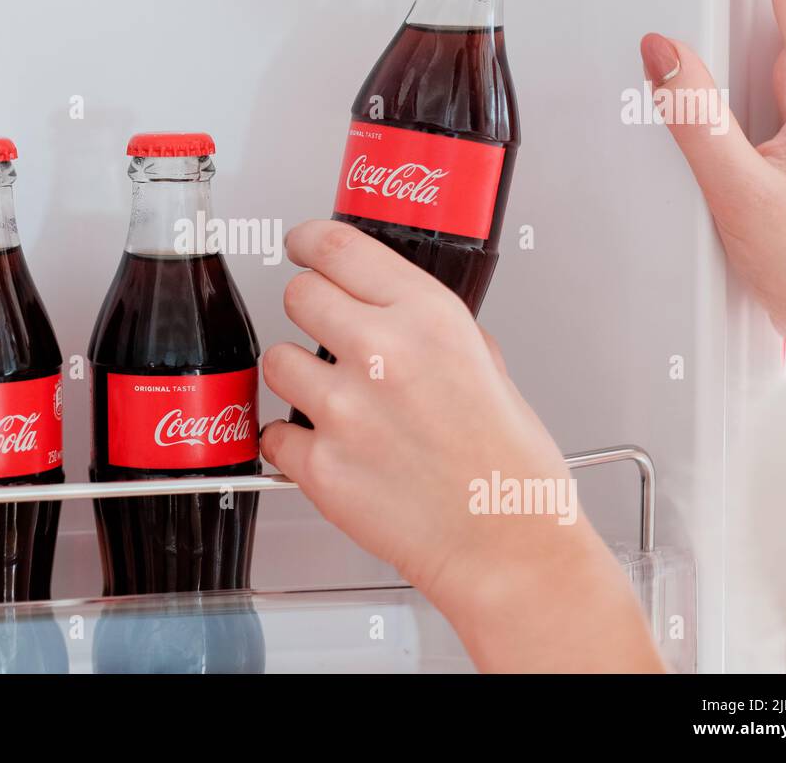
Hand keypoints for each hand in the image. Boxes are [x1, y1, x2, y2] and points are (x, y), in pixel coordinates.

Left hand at [262, 221, 662, 671]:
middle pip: (297, 294)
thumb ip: (430, 326)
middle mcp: (381, 353)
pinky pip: (275, 433)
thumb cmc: (509, 464)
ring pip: (277, 361)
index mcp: (427, 317)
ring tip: (338, 401)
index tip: (299, 245)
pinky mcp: (320, 465)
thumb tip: (389, 308)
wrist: (508, 544)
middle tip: (322, 329)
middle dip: (308, 307)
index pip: (336, 246)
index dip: (307, 241)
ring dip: (297, 375)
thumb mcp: (487, 362)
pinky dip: (294, 441)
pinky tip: (331, 448)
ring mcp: (344, 410)